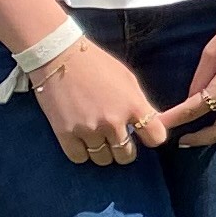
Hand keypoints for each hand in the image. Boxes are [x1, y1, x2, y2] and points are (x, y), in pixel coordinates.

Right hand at [27, 39, 164, 165]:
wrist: (59, 56)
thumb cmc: (96, 64)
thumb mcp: (127, 79)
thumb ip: (140, 104)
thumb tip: (153, 123)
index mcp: (132, 105)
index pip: (156, 138)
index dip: (151, 137)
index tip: (144, 134)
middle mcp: (112, 121)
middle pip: (127, 156)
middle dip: (125, 149)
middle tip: (117, 138)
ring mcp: (88, 129)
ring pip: (103, 159)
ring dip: (103, 152)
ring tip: (98, 138)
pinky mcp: (65, 134)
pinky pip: (79, 158)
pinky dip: (82, 153)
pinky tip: (82, 140)